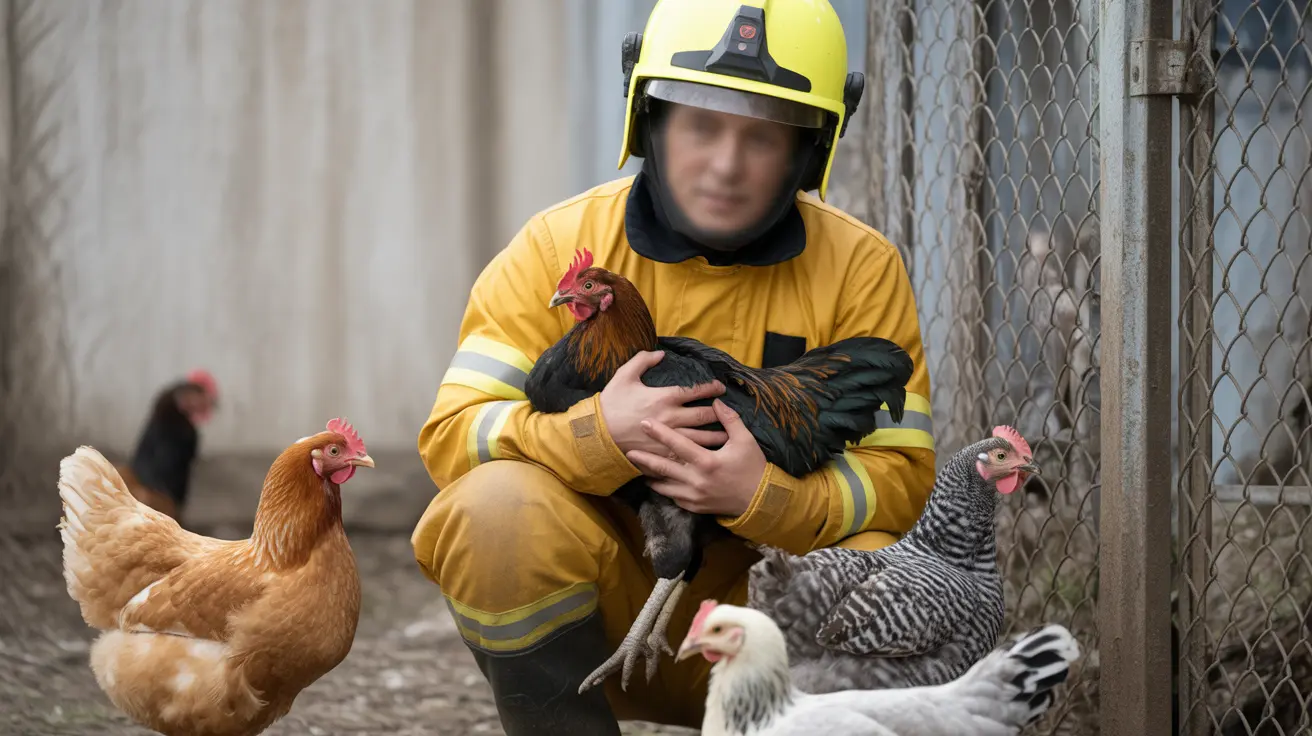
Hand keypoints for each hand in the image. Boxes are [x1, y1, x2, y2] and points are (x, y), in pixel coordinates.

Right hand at [600, 350, 728, 456]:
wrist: (598, 433)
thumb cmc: (611, 403)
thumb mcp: (624, 375)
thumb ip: (643, 360)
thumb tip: (660, 352)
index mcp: (664, 397)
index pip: (695, 391)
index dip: (711, 388)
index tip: (720, 388)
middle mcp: (671, 418)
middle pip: (703, 415)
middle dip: (719, 412)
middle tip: (728, 410)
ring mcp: (669, 438)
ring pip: (701, 437)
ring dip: (716, 435)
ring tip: (727, 435)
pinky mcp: (663, 454)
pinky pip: (687, 455)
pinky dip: (700, 455)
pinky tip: (708, 455)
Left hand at [625, 399, 766, 516]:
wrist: (760, 501)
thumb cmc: (753, 467)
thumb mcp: (745, 441)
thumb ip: (730, 420)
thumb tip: (716, 402)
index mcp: (708, 462)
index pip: (678, 444)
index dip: (660, 433)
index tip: (645, 423)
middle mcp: (697, 481)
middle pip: (663, 468)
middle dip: (644, 458)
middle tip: (628, 450)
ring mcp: (694, 497)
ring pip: (664, 486)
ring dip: (649, 476)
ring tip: (636, 467)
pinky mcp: (694, 507)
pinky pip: (673, 498)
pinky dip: (663, 489)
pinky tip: (655, 482)